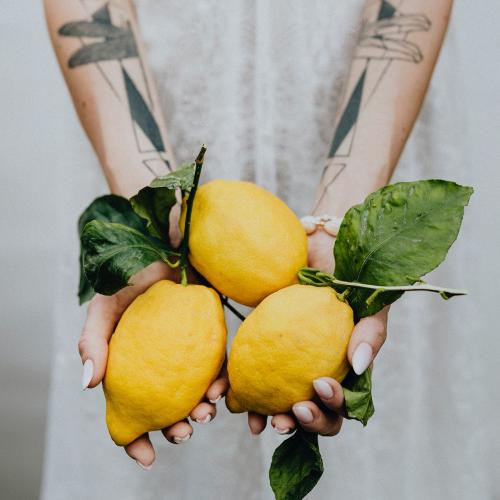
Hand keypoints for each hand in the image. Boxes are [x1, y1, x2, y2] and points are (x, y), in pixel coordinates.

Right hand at [78, 261, 228, 468]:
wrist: (166, 247)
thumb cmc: (131, 277)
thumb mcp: (105, 307)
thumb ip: (92, 341)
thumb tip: (88, 384)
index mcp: (130, 366)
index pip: (127, 411)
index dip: (134, 439)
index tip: (146, 457)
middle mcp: (158, 365)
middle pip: (167, 409)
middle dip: (178, 429)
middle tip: (187, 430)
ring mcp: (185, 354)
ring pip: (195, 394)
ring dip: (203, 410)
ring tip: (208, 411)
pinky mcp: (209, 339)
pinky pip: (216, 367)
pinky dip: (220, 381)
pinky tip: (222, 386)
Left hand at [247, 230, 388, 436]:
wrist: (322, 251)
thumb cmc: (352, 282)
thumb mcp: (369, 306)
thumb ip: (370, 334)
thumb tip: (357, 365)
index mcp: (341, 375)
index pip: (336, 410)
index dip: (326, 414)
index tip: (316, 387)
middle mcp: (313, 375)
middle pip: (308, 416)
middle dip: (297, 425)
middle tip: (284, 418)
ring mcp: (287, 364)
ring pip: (277, 404)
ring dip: (267, 418)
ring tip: (256, 422)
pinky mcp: (261, 348)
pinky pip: (249, 375)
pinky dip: (238, 390)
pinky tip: (225, 393)